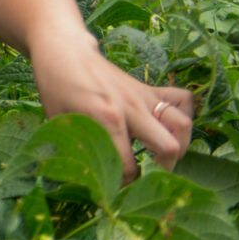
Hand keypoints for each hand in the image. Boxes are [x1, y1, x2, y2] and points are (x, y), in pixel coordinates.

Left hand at [28, 26, 195, 182]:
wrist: (64, 51)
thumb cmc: (56, 88)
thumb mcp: (55, 121)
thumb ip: (72, 149)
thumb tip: (84, 181)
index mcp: (106, 119)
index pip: (129, 166)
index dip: (124, 184)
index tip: (117, 188)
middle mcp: (131, 108)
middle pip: (169, 146)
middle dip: (162, 169)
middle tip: (148, 174)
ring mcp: (143, 96)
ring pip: (183, 124)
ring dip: (179, 145)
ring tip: (163, 156)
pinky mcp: (149, 87)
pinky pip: (182, 100)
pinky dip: (183, 115)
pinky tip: (168, 128)